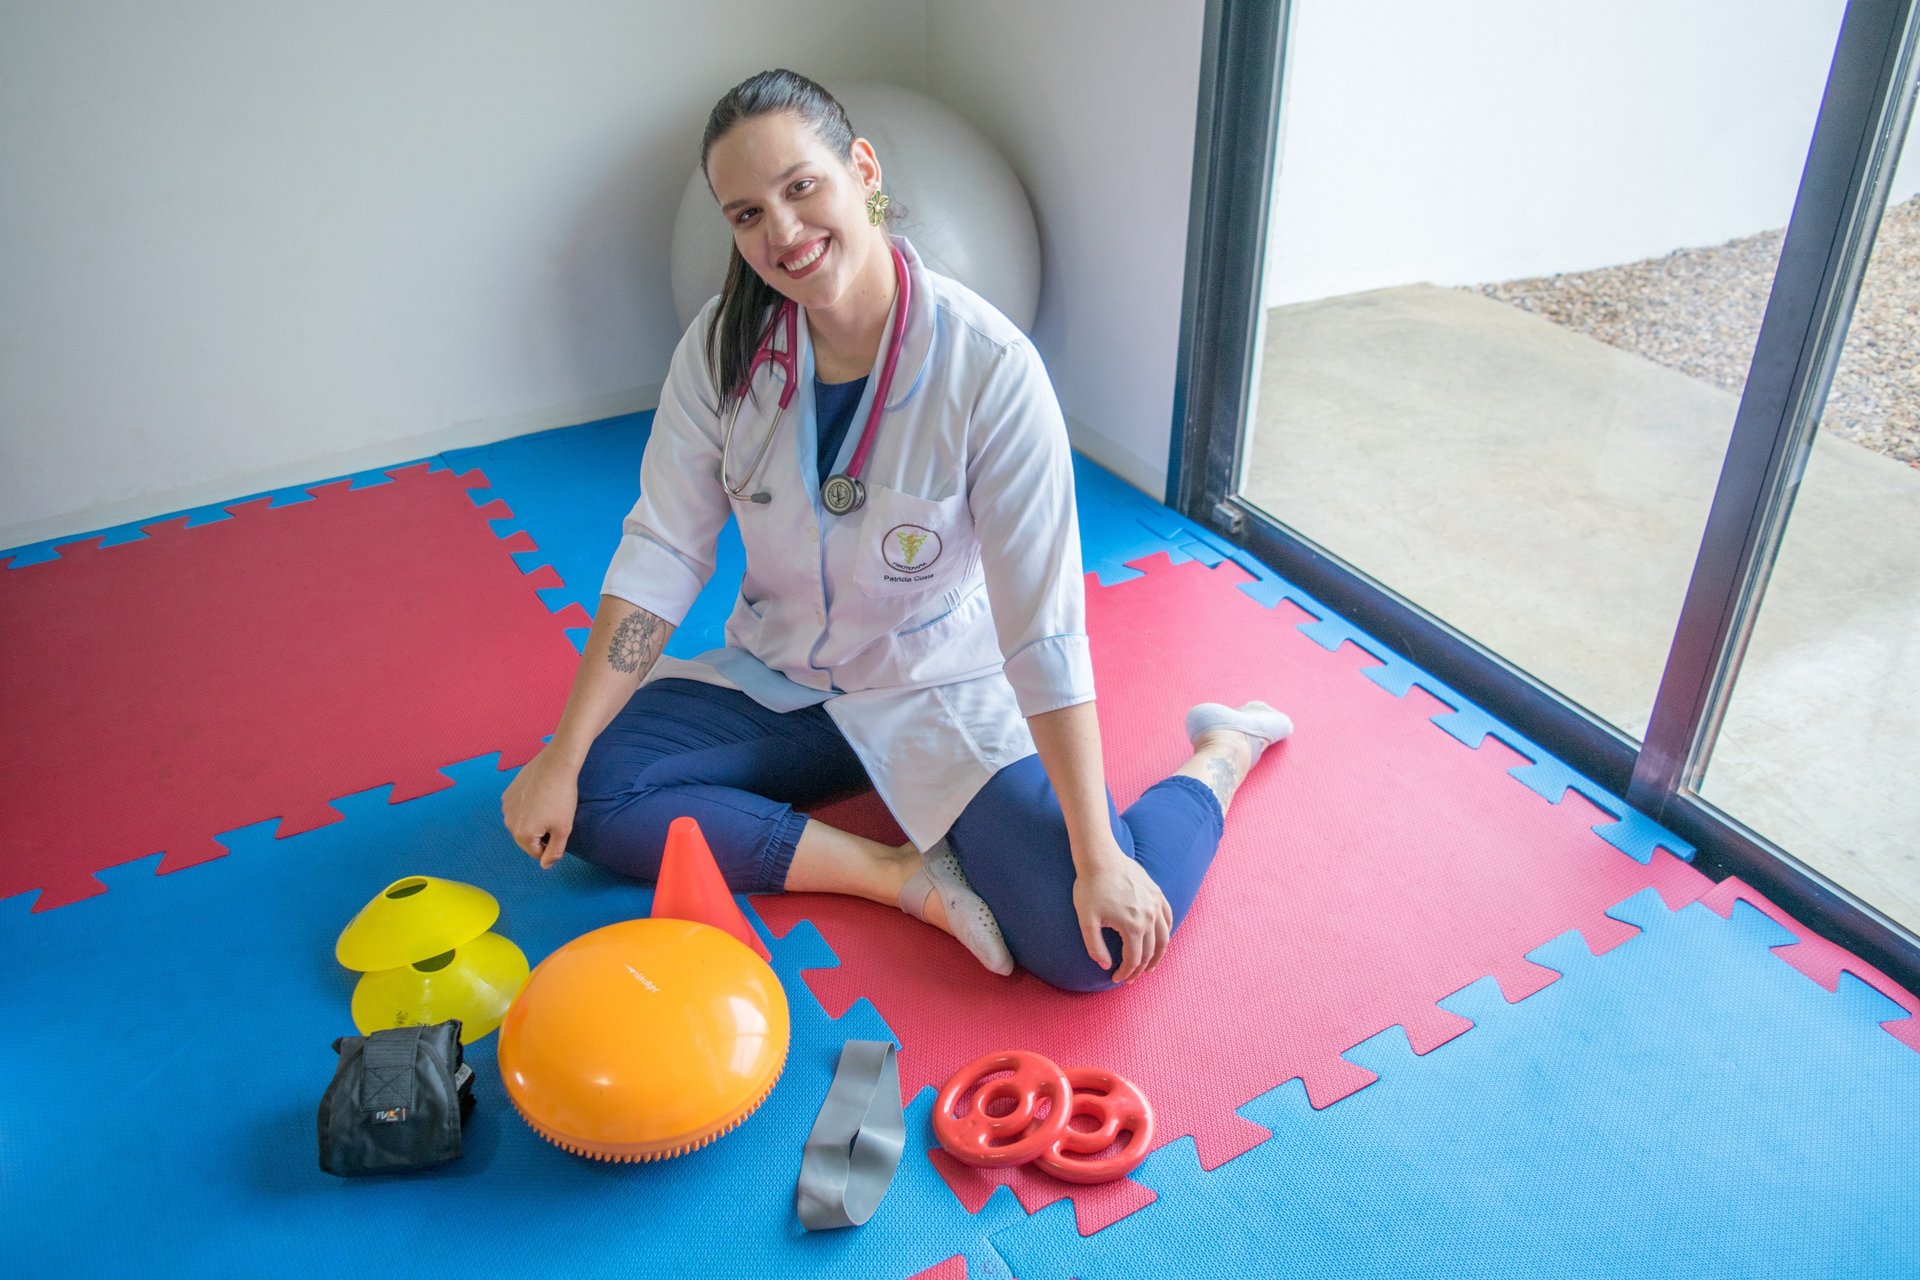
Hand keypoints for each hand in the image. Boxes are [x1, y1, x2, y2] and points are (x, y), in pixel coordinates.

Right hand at [501, 746, 580, 868]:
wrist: (555, 765)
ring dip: (533, 820)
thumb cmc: (561, 798)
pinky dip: (527, 807)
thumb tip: (545, 866)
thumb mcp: (563, 829)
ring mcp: (506, 807)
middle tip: (555, 816)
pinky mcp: (507, 793)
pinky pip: (517, 808)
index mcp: (522, 835)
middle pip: (527, 838)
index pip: (536, 853)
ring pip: (522, 823)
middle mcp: (508, 823)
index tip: (559, 829)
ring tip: (548, 805)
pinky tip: (540, 796)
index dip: (551, 844)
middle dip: (540, 833)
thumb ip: (554, 852)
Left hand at [1071, 844, 1172, 982]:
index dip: (1126, 973)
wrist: (1100, 858)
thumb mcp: (1086, 921)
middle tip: (1130, 977)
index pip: (1134, 959)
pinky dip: (1166, 931)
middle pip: (1151, 952)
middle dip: (1140, 969)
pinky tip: (1160, 939)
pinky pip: (1168, 917)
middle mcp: (1149, 917)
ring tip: (1150, 966)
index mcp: (1133, 926)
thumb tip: (1106, 965)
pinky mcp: (1157, 893)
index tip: (1115, 978)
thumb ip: (1095, 947)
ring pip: (1164, 937)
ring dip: (1159, 955)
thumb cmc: (1090, 888)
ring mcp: (1156, 904)